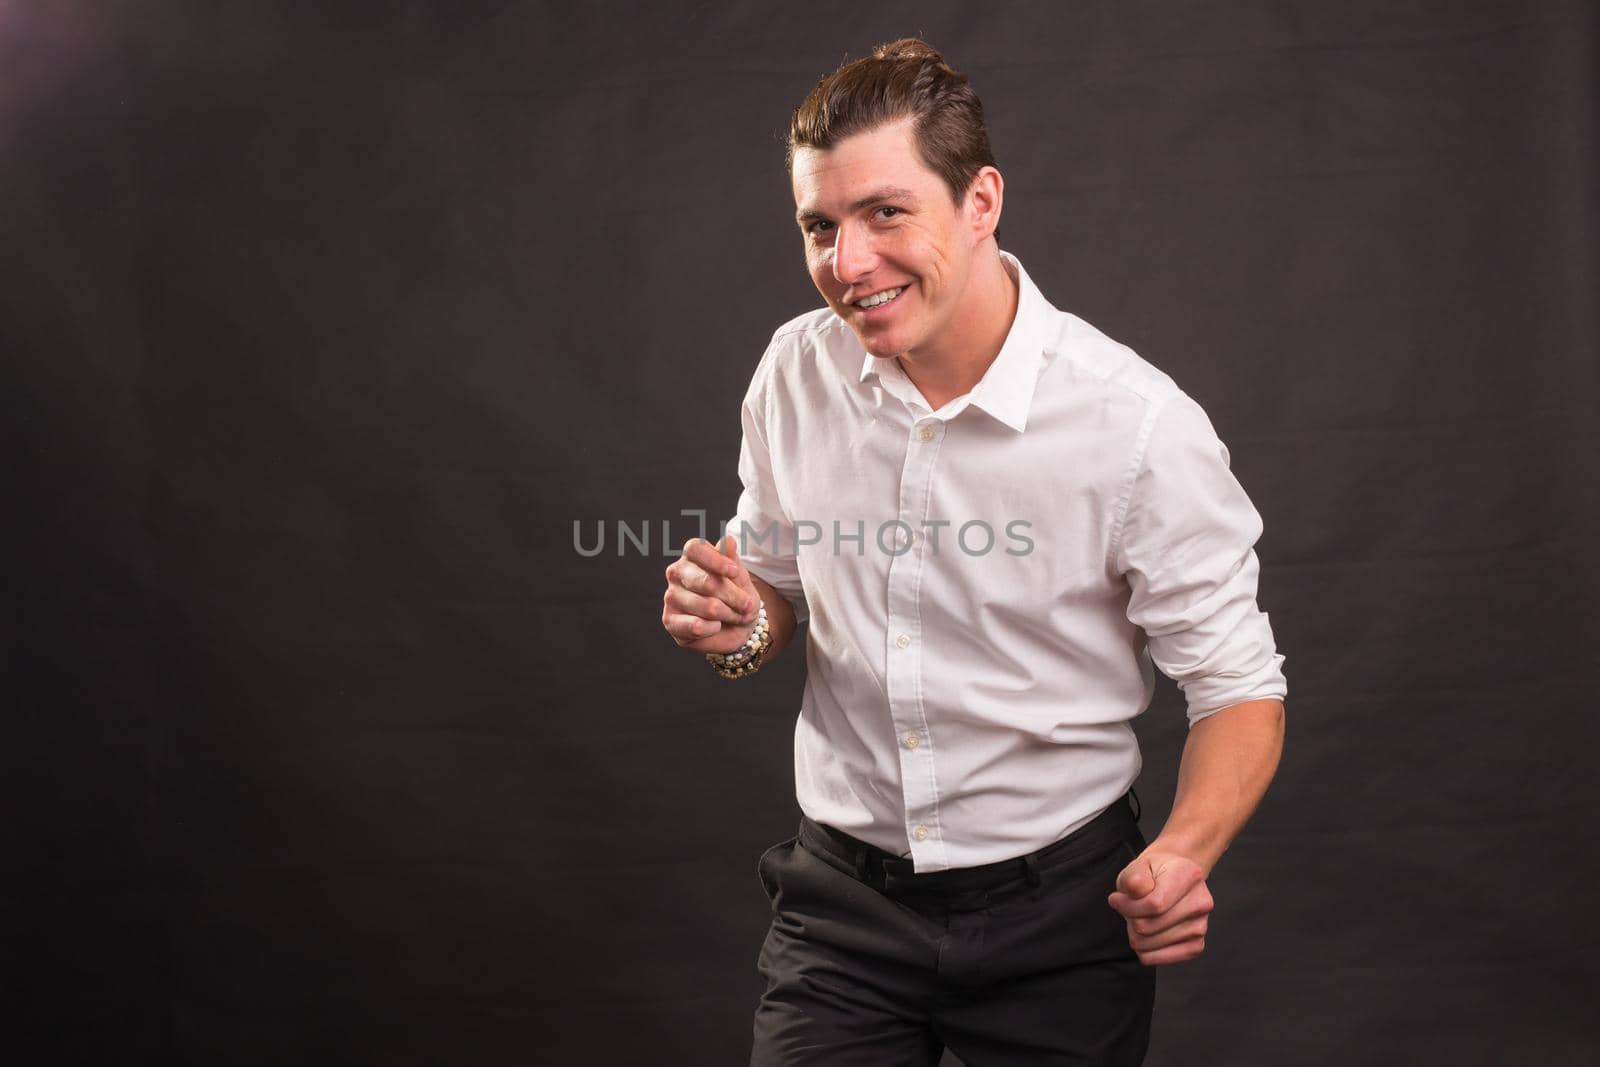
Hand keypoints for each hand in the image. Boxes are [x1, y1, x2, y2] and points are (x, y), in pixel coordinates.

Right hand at [662, 535, 762, 654]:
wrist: (737, 627)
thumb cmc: (737, 597)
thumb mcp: (740, 578)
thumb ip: (732, 559)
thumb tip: (727, 540)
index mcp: (692, 556)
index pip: (695, 549)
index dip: (715, 560)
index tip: (734, 572)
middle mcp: (676, 573)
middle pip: (706, 581)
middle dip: (733, 597)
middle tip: (746, 605)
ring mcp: (671, 596)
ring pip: (706, 606)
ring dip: (728, 614)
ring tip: (734, 616)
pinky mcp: (669, 621)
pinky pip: (696, 626)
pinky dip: (714, 628)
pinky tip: (715, 626)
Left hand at [1107, 844, 1214, 965]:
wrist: (1173, 879)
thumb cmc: (1152, 874)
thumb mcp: (1138, 866)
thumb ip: (1134, 877)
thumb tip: (1136, 888)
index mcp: (1190, 876)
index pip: (1154, 904)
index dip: (1128, 906)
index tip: (1116, 899)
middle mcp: (1201, 903)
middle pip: (1149, 927)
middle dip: (1129, 918)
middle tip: (1130, 907)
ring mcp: (1200, 927)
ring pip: (1149, 945)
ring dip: (1135, 933)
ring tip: (1141, 917)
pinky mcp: (1196, 946)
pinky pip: (1156, 959)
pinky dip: (1143, 949)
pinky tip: (1147, 932)